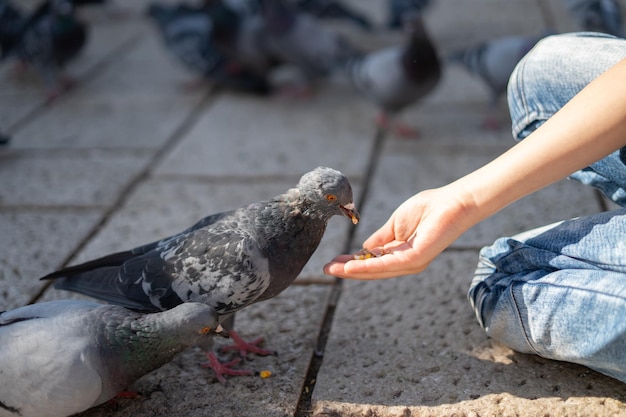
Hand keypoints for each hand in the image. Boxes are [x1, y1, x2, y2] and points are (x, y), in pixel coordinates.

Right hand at [323, 187, 475, 279]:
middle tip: (327, 270)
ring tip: (334, 270)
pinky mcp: (415, 258)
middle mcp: (405, 262)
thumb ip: (380, 238)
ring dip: (353, 271)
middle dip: (348, 271)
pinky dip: (368, 267)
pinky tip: (352, 266)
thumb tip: (363, 248)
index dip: (352, 263)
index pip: (372, 262)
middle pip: (372, 271)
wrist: (452, 202)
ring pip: (377, 271)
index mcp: (400, 253)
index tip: (332, 263)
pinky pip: (387, 265)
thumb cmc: (428, 209)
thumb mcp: (395, 224)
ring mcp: (411, 262)